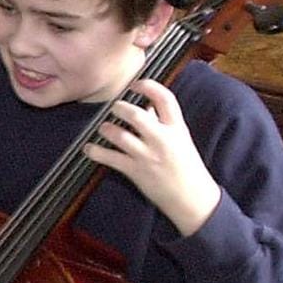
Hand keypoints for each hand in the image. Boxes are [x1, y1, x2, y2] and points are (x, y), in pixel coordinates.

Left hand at [83, 78, 221, 235]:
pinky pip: (110, 158)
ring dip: (106, 129)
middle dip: (120, 108)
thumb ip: (162, 121)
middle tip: (115, 108)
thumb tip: (145, 104)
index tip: (135, 84)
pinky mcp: (136, 171)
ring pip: (119, 135)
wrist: (192, 198)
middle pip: (136, 115)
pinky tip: (89, 148)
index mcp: (177, 128)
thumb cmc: (186, 165)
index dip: (148, 86)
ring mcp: (148, 156)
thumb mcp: (180, 138)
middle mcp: (162, 139)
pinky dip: (95, 152)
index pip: (165, 99)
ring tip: (104, 128)